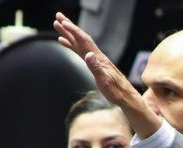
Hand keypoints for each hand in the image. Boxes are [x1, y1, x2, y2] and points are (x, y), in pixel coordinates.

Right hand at [52, 13, 159, 137]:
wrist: (126, 96)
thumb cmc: (116, 91)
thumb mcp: (105, 81)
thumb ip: (96, 67)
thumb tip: (88, 54)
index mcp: (98, 58)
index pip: (84, 40)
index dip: (73, 31)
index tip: (63, 22)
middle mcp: (96, 56)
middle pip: (80, 37)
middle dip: (69, 26)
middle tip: (57, 15)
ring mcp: (95, 59)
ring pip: (79, 43)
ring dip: (68, 33)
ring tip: (57, 25)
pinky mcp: (94, 64)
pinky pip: (80, 51)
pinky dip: (71, 45)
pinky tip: (64, 42)